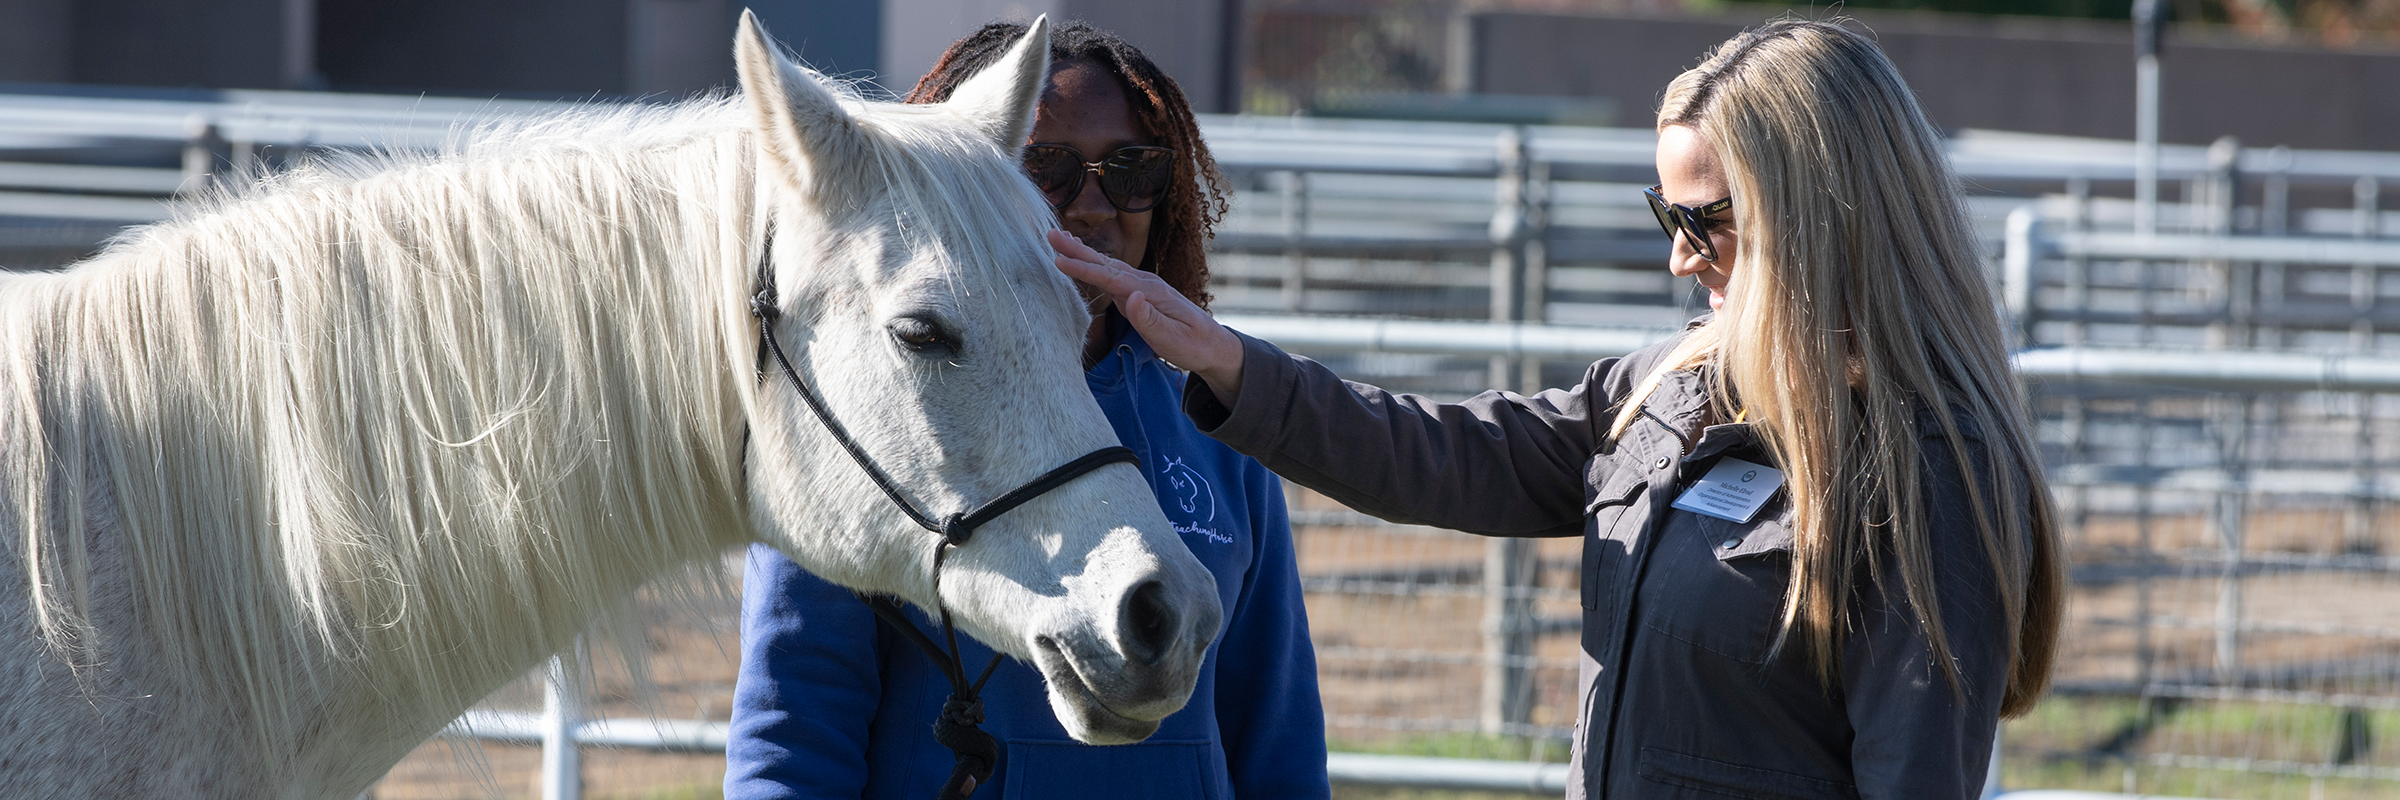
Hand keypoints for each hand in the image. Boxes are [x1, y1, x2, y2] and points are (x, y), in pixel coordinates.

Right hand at [1049, 229, 1246, 406]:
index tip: (1059, 261)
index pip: (1111, 278)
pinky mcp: (1139, 293)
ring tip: (1059, 239)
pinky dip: (1093, 264)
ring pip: (1107, 266)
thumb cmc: (1193, 345)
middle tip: (1049, 235)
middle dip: (1077, 250)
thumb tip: (1129, 297)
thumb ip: (1149, 319)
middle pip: (1105, 264)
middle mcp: (1144, 282)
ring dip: (1082, 252)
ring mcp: (1142, 286)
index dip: (1084, 269)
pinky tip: (1083, 259)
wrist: (1213, 344)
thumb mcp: (1173, 338)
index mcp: (1150, 291)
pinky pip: (1111, 275)